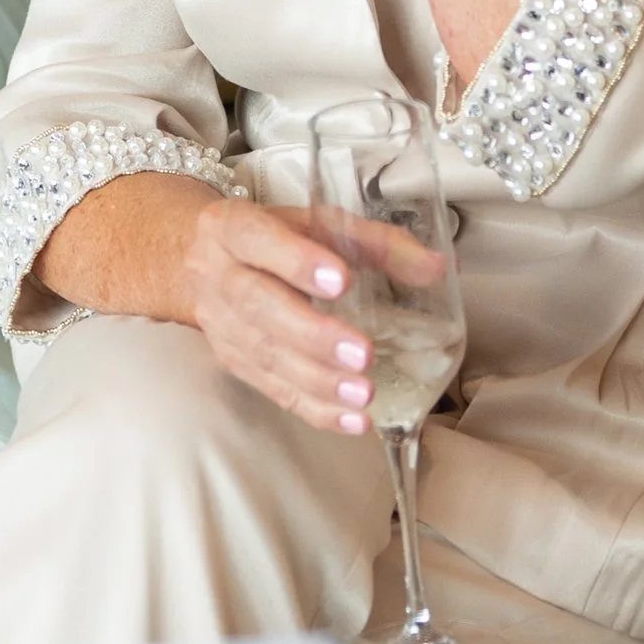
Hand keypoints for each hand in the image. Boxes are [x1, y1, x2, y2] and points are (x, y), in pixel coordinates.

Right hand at [164, 194, 390, 438]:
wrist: (208, 263)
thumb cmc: (273, 240)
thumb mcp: (316, 224)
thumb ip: (376, 243)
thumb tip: (434, 267)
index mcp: (234, 228)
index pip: (257, 239)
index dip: (296, 261)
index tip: (340, 279)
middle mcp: (219, 277)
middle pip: (258, 305)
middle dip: (313, 334)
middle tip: (362, 353)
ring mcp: (221, 325)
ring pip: (264, 356)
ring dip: (317, 380)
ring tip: (363, 394)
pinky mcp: (233, 362)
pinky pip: (272, 390)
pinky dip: (315, 409)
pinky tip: (352, 419)